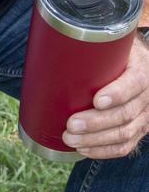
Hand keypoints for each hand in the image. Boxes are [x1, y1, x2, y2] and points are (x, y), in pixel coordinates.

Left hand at [62, 38, 148, 158]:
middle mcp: (147, 95)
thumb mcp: (114, 45)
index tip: (96, 100)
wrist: (141, 66)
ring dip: (95, 140)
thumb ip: (93, 46)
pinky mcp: (139, 130)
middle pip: (125, 114)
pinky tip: (84, 149)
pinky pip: (126, 145)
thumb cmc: (118, 53)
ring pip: (125, 133)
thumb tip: (51, 40)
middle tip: (71, 125)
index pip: (134, 83)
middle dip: (96, 122)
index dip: (117, 94)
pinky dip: (104, 151)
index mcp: (141, 70)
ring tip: (70, 138)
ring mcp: (145, 116)